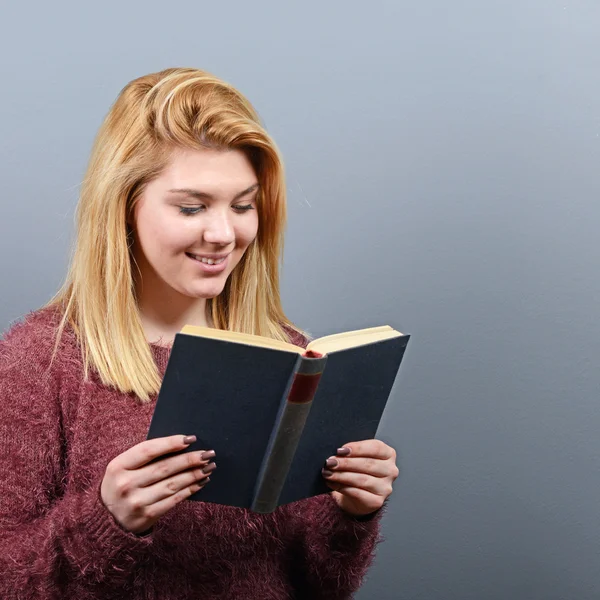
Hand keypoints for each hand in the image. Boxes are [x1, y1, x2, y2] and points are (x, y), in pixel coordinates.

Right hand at [100, 434, 214, 533]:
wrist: (106, 520)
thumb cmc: (122, 484)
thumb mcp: (123, 468)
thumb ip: (145, 457)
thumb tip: (181, 444)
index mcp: (117, 466)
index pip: (148, 450)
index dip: (171, 443)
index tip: (190, 439)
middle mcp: (125, 485)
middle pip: (164, 467)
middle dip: (190, 459)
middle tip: (208, 453)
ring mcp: (136, 502)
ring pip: (172, 484)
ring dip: (194, 474)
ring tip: (209, 466)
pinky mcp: (146, 516)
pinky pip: (174, 500)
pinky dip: (190, 489)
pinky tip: (201, 482)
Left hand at [322, 439, 398, 516]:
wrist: (359, 495)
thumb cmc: (359, 470)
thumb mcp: (358, 456)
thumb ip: (352, 452)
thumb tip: (337, 452)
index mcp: (388, 454)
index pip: (375, 448)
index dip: (357, 448)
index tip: (340, 450)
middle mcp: (390, 470)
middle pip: (367, 464)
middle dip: (345, 462)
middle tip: (330, 462)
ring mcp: (385, 487)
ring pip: (361, 479)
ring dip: (341, 475)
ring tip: (328, 472)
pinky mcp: (376, 501)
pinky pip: (357, 493)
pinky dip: (342, 487)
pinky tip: (332, 483)